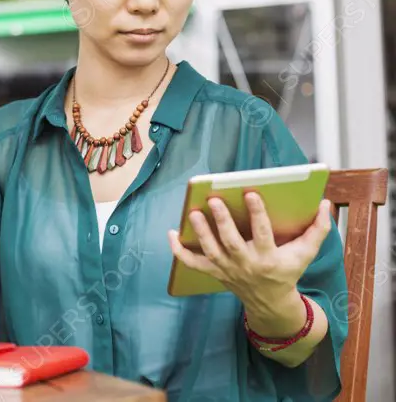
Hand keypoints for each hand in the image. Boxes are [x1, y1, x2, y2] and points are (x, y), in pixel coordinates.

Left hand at [167, 192, 332, 307]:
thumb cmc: (287, 270)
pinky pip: (193, 264)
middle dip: (222, 221)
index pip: (263, 234)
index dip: (257, 214)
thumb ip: (318, 229)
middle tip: (213, 200)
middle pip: (232, 242)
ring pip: (211, 251)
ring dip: (201, 232)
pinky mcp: (214, 272)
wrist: (270, 302)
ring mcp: (228, 270)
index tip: (250, 193)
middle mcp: (246, 264)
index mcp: (269, 258)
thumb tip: (325, 203)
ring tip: (193, 212)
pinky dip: (179, 251)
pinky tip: (170, 233)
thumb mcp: (305, 254)